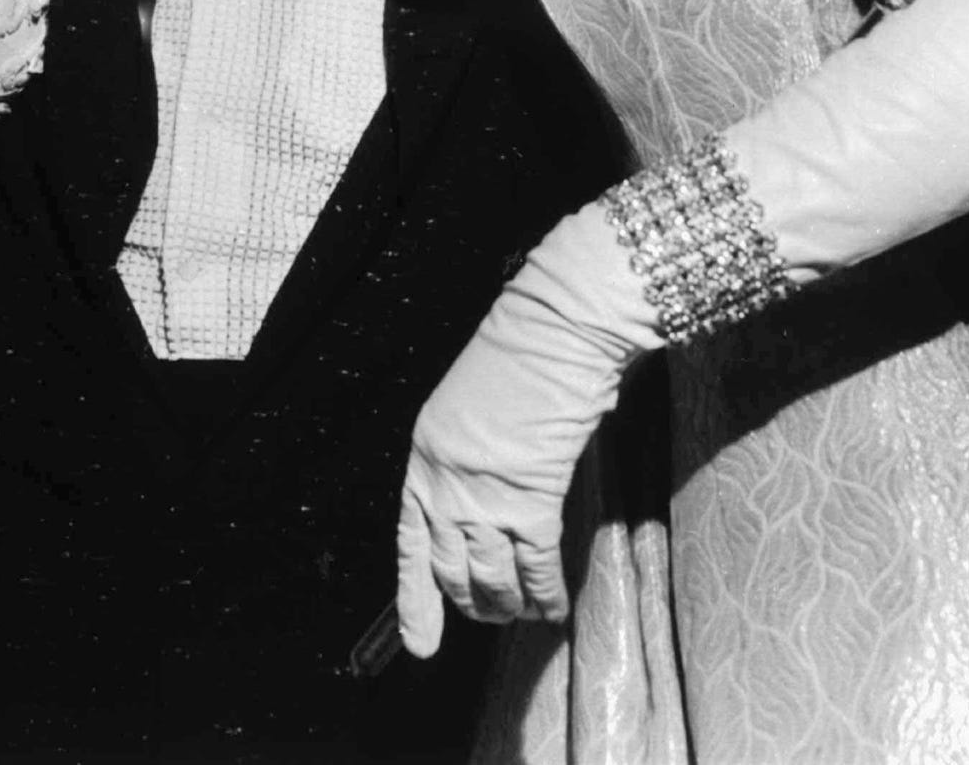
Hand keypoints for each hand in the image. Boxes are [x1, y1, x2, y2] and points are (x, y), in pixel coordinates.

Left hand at [395, 203, 657, 657]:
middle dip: (469, 601)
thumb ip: (473, 458)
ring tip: (521, 617)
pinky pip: (534, 565)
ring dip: (507, 603)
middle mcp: (445, 480)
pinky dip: (544, 593)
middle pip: (449, 565)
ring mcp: (484, 491)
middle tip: (489, 619)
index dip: (415, 598)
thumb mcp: (474, 407)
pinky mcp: (530, 497)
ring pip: (490, 574)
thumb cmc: (524, 354)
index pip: (410, 542)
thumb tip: (489, 506)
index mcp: (424, 455)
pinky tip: (553, 610)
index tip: (420, 642)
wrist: (557, 326)